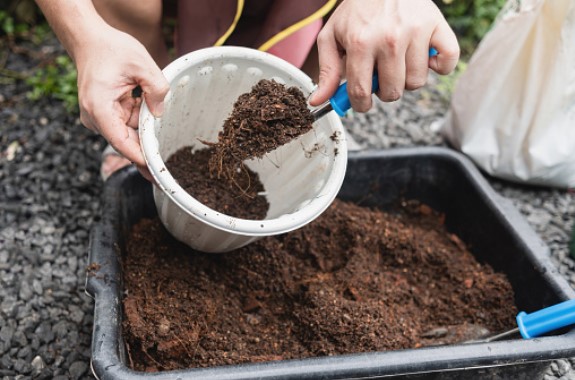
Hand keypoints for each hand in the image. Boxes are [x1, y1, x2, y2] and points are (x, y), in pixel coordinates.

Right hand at [75, 24, 168, 180]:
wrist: (90, 40)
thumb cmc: (111, 49)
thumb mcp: (141, 64)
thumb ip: (156, 89)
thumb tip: (160, 114)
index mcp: (99, 107)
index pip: (121, 142)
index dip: (141, 158)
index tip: (156, 173)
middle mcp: (95, 117)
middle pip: (125, 142)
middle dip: (147, 153)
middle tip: (166, 174)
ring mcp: (99, 117)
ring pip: (128, 134)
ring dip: (146, 131)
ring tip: (161, 134)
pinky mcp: (105, 114)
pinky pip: (127, 125)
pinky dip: (141, 122)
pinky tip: (150, 114)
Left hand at [309, 0, 458, 110]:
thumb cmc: (357, 11)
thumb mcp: (332, 36)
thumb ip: (327, 71)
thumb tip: (318, 101)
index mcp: (360, 43)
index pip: (361, 92)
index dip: (361, 104)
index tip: (363, 101)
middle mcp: (389, 38)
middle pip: (392, 92)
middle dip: (384, 91)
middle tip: (381, 75)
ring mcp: (415, 32)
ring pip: (416, 82)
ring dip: (407, 79)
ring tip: (399, 62)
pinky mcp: (437, 25)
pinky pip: (448, 61)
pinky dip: (439, 66)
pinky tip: (425, 58)